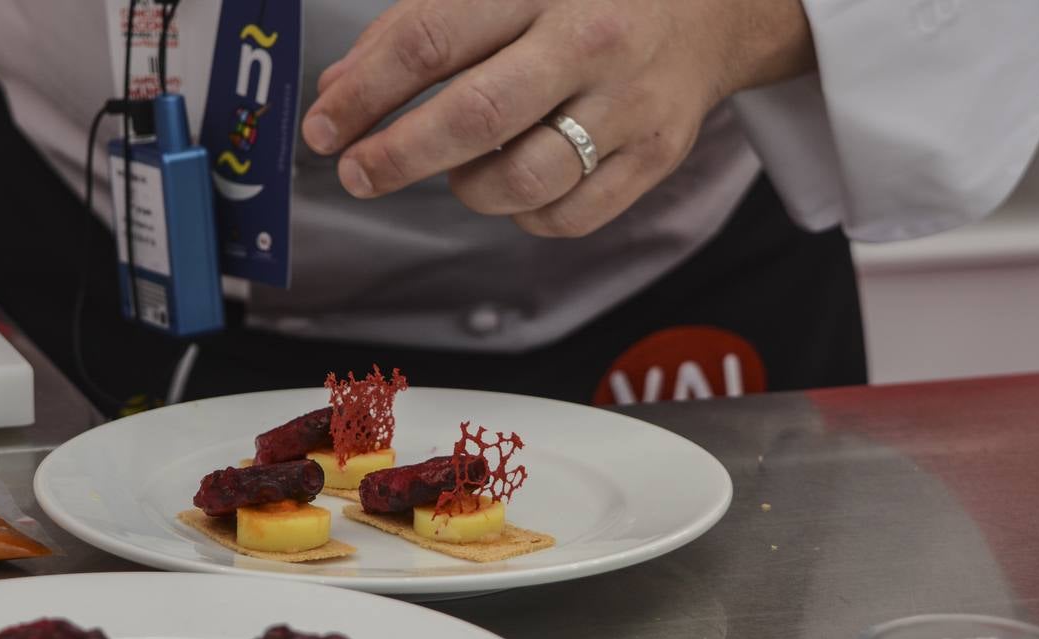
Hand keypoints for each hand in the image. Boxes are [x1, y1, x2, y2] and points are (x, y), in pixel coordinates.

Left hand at [302, 0, 814, 236]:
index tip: (324, 126)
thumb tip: (342, 89)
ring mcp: (628, 107)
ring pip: (522, 182)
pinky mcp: (654, 158)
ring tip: (458, 168)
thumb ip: (420, 26)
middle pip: (474, 117)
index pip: (431, 42)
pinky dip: (524, 215)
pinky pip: (567, 217)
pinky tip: (516, 184)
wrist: (714, 7)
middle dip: (398, 155)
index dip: (364, 92)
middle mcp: (589, 43)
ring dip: (468, 188)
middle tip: (357, 172)